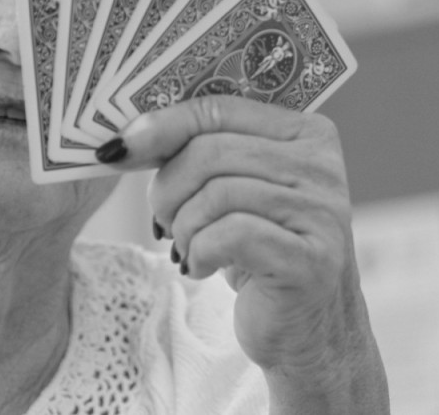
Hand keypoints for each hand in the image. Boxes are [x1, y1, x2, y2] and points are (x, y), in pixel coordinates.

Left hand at [98, 96, 388, 412]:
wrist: (303, 329)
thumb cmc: (256, 251)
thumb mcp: (230, 190)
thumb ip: (197, 152)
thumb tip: (127, 137)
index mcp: (303, 131)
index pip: (217, 108)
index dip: (159, 126)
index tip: (117, 150)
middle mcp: (321, 165)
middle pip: (210, 150)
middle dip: (167, 188)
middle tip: (161, 219)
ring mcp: (321, 213)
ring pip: (216, 194)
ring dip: (182, 226)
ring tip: (186, 247)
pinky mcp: (310, 261)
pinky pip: (228, 235)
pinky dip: (199, 251)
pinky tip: (200, 266)